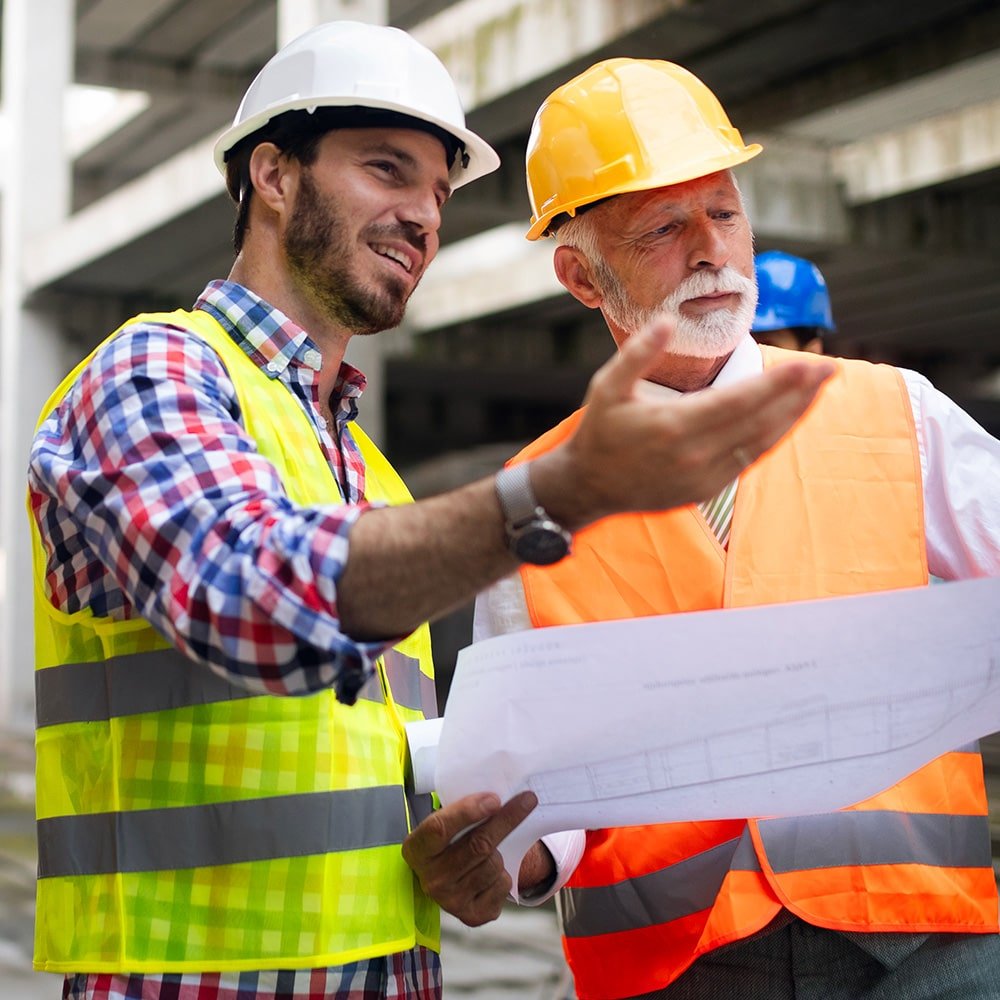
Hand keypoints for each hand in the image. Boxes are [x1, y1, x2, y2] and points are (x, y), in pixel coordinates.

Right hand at [402, 790, 536, 926]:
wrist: (445, 881)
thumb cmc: (447, 844)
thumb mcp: (442, 824)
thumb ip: (461, 813)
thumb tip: (497, 801)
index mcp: (416, 850)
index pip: (440, 828)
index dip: (468, 812)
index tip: (494, 799)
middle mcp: (430, 879)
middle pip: (478, 845)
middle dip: (506, 820)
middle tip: (527, 801)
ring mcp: (450, 901)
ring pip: (493, 864)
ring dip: (500, 852)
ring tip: (488, 852)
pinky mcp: (472, 916)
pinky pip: (503, 885)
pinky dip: (504, 874)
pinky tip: (490, 874)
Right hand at [532, 319, 834, 526]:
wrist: (588, 487)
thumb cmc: (599, 431)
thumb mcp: (607, 386)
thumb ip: (640, 353)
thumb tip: (671, 320)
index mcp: (674, 426)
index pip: (740, 401)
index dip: (778, 384)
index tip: (808, 364)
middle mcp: (696, 454)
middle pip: (761, 421)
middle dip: (799, 394)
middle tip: (831, 368)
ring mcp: (705, 475)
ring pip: (762, 442)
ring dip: (794, 415)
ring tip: (818, 389)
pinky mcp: (708, 488)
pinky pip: (750, 459)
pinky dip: (773, 435)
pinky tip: (788, 416)